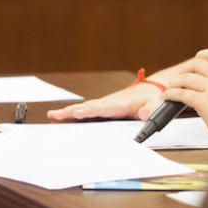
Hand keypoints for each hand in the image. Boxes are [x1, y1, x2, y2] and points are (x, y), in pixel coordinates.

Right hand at [46, 83, 163, 121]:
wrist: (151, 89)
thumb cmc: (152, 97)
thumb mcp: (156, 103)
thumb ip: (151, 109)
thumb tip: (144, 115)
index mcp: (119, 103)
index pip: (102, 108)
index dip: (90, 111)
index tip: (78, 113)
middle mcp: (108, 102)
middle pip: (87, 107)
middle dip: (70, 111)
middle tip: (54, 115)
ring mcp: (104, 104)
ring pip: (84, 108)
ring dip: (68, 112)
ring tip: (52, 116)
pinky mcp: (103, 108)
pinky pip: (87, 111)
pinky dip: (73, 113)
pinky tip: (62, 118)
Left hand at [163, 49, 207, 150]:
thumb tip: (207, 90)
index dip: (204, 54)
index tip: (197, 57)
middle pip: (198, 64)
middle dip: (184, 69)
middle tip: (179, 76)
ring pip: (187, 78)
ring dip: (174, 82)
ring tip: (170, 87)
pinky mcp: (205, 103)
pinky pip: (183, 94)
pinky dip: (171, 94)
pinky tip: (167, 97)